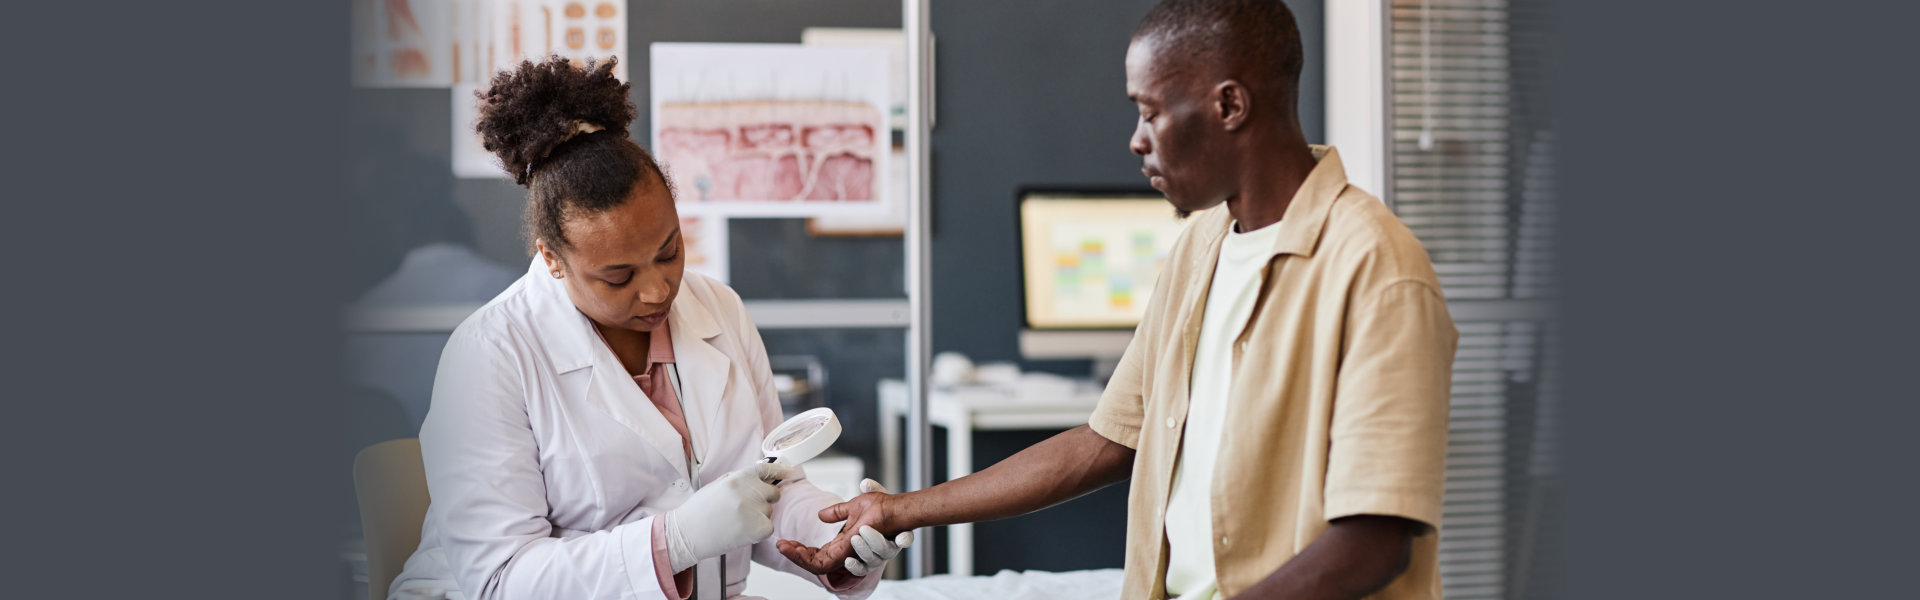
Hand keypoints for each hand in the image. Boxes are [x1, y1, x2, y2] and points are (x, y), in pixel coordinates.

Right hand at [663, 462, 791, 571]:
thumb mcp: (718, 485)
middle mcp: (749, 491)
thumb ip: (740, 480)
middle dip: (765, 498)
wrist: (687, 533)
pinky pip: (768, 526)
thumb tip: (761, 476)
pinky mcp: (758, 529)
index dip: (780, 469)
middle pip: (773, 492)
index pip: (766, 469)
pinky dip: (759, 530)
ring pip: (769, 511)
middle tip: (747, 507)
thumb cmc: (700, 509)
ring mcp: (755, 510)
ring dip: (759, 515)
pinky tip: (741, 531)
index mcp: (739, 477)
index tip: (790, 471)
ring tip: (736, 521)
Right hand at [776, 478, 908, 574]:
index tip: (783, 543)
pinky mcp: (863, 555)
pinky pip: (842, 563)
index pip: (815, 555)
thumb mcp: (854, 507)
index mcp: (842, 544)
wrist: (898, 508)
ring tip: (797, 546)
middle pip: (815, 564)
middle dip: (796, 556)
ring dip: (806, 555)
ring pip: (824, 565)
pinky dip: (821, 557)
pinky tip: (812, 552)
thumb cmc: (882, 507)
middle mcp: (846, 553)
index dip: (798, 552)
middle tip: (783, 546)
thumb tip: (822, 515)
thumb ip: (838, 513)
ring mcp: (854, 555)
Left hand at [840, 480, 912, 575]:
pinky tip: (848, 560)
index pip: (906, 538)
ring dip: (864, 551)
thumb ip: (871, 490)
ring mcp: (878, 559)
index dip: (905, 539)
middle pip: (887, 551)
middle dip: (876, 542)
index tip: (902, 537)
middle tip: (864, 530)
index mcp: (897, 533)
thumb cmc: (874, 513)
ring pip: (874, 560)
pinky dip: (856, 566)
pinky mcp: (865, 566)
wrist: (863, 529)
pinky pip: (862, 570)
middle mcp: (890, 548)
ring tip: (855, 539)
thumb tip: (865, 483)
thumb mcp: (872, 500)